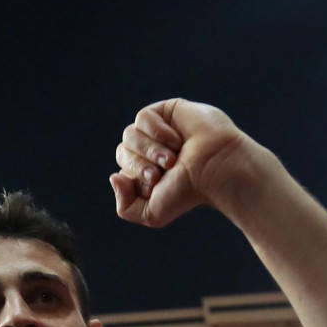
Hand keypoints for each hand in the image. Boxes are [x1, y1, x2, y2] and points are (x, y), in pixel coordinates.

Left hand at [109, 99, 252, 227]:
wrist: (213, 170)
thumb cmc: (188, 192)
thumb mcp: (151, 214)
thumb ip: (125, 207)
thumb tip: (114, 176)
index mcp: (145, 173)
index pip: (121, 171)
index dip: (135, 178)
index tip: (157, 184)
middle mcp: (150, 151)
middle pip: (122, 152)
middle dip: (140, 165)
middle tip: (162, 172)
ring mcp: (157, 131)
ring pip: (129, 135)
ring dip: (150, 150)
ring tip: (172, 158)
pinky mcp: (166, 111)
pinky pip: (143, 117)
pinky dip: (157, 131)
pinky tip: (176, 140)